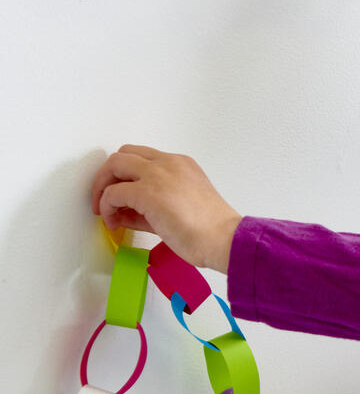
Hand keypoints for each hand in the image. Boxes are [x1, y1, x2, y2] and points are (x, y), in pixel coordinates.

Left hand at [91, 146, 241, 271]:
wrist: (223, 238)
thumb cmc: (210, 230)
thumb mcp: (181, 207)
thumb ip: (151, 205)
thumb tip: (124, 213)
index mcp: (181, 164)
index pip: (142, 158)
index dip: (125, 175)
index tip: (121, 196)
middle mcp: (168, 163)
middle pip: (124, 154)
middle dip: (108, 176)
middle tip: (104, 199)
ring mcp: (158, 174)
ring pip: (115, 164)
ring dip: (103, 187)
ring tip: (105, 211)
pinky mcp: (147, 192)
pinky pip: (113, 192)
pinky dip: (107, 206)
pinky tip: (113, 222)